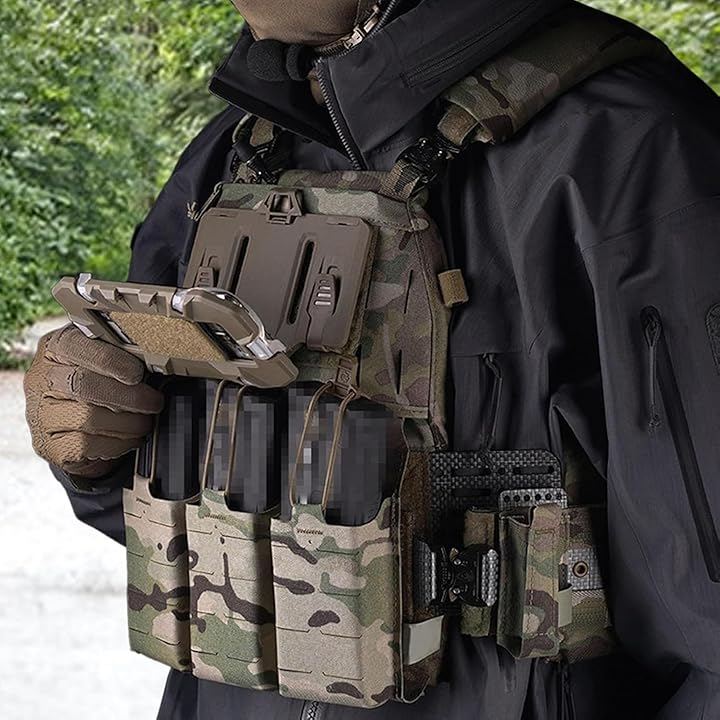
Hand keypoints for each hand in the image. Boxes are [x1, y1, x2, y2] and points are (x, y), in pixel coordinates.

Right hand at [24, 325, 163, 478]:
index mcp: (55, 348)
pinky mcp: (48, 445)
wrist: (75, 427)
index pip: (75, 346)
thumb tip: (155, 359)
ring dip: (128, 422)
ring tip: (145, 422)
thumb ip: (120, 354)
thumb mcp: (103, 361)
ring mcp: (40, 414)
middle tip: (154, 402)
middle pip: (83, 385)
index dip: (110, 360)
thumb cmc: (97, 385)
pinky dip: (117, 443)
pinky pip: (85, 444)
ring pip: (87, 418)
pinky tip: (130, 438)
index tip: (137, 373)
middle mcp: (41, 379)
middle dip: (129, 396)